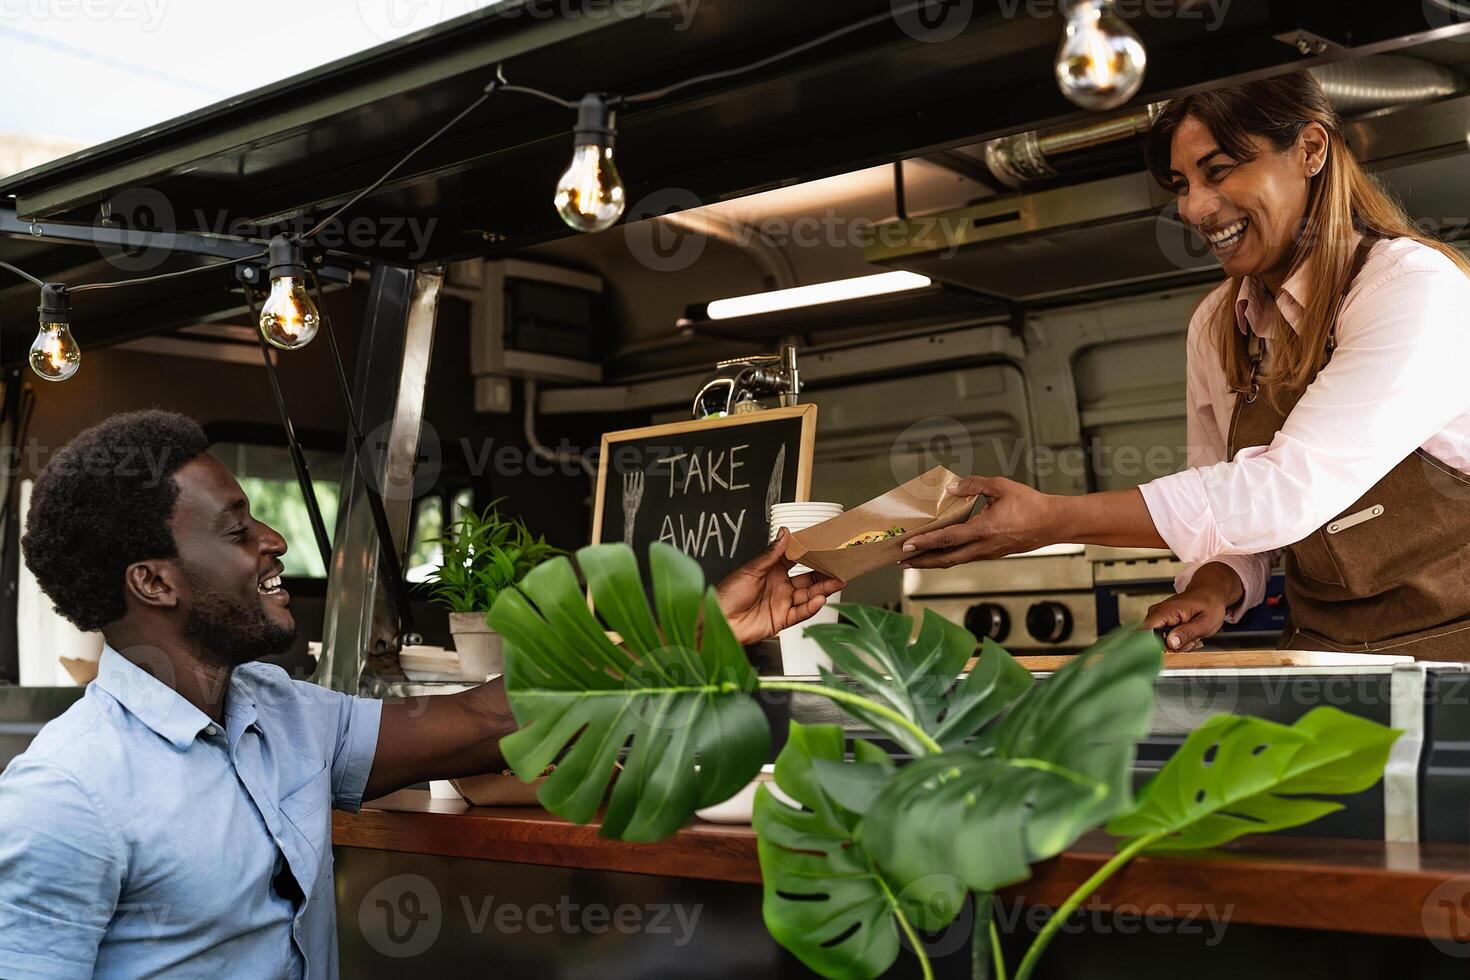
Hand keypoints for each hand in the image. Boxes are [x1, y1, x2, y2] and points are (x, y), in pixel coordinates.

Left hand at [716, 529, 844, 645]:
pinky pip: (801, 612)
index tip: (824, 546)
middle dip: (824, 572)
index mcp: (771, 570)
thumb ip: (771, 554)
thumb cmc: (727, 595)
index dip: (810, 554)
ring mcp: (782, 602)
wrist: (718, 621)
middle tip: (838, 566)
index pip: (795, 560)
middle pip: (807, 578)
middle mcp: (779, 586)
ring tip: (837, 581)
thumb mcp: (750, 570)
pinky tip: (820, 599)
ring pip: (808, 595)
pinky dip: (811, 607)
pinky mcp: (781, 619)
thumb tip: (785, 534)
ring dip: (823, 589)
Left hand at [900, 476, 1059, 568]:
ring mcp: (988, 553)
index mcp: (985, 530)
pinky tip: (940, 553)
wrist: (1054, 523)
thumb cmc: (1031, 505)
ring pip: (955, 561)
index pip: (947, 539)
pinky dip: (948, 557)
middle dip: (921, 561)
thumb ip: (974, 485)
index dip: (925, 543)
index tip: (907, 545)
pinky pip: (965, 558)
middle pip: (946, 559)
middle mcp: (984, 547)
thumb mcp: (1001, 486)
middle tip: (901, 561)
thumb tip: (952, 488)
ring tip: (915, 560)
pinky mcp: (992, 554)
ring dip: (933, 561)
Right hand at [1140, 590, 1227, 651]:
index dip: (1158, 646)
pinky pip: (1162, 638)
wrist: (1209, 593)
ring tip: (1191, 636)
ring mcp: (1156, 616)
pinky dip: (1176, 640)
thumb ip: (1187, 633)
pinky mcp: (1159, 621)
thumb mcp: (1205, 622)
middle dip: (1173, 647)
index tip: (1174, 648)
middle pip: (1153, 641)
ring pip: (1159, 641)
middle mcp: (1156, 612)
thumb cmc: (1209, 605)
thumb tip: (1170, 643)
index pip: (1146, 632)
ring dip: (1177, 644)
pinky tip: (1187, 635)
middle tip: (1190, 640)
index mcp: (1166, 611)